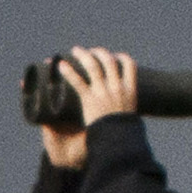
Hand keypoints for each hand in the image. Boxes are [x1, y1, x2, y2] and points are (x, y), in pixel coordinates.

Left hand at [44, 44, 132, 162]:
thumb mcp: (129, 117)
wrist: (118, 141)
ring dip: (83, 55)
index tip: (114, 56)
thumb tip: (123, 113)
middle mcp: (117, 87)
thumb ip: (124, 111)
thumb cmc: (123, 133)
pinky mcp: (90, 99)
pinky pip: (78, 81)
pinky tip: (61, 65)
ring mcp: (103, 92)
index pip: (129, 65)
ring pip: (93, 65)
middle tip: (91, 52)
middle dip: (99, 52)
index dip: (121, 57)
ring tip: (75, 51)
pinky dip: (68, 71)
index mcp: (130, 90)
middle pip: (109, 60)